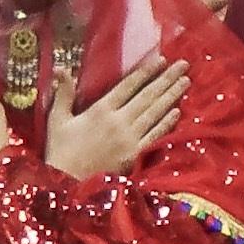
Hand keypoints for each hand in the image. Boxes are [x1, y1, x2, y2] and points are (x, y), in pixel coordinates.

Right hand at [43, 55, 188, 178]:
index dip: (146, 72)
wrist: (67, 183)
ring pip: (155, 113)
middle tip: (184, 65)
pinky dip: (167, 122)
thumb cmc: (60, 150)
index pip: (128, 85)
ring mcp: (129, 138)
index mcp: (100, 110)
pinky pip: (155, 135)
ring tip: (186, 81)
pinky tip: (178, 112)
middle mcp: (119, 121)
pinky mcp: (135, 154)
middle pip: (148, 96)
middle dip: (167, 79)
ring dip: (172, 96)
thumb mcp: (57, 119)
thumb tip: (62, 68)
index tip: (162, 60)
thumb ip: (63, 93)